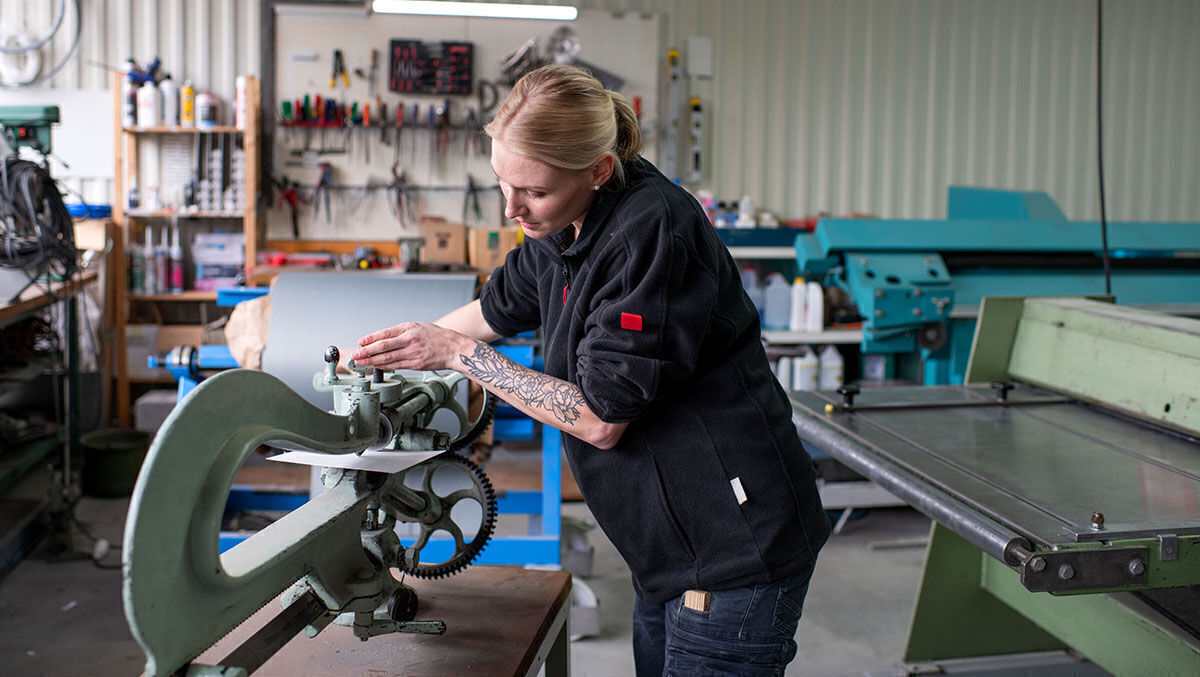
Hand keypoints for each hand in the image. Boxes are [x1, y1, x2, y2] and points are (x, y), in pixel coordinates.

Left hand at [351, 322, 473, 371]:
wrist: (454, 348)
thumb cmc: (437, 337)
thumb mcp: (419, 327)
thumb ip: (402, 332)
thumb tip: (383, 339)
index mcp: (409, 328)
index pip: (385, 333)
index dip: (370, 339)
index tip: (360, 342)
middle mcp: (410, 339)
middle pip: (383, 346)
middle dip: (367, 352)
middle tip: (355, 355)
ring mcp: (413, 352)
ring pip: (388, 358)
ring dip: (372, 361)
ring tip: (361, 363)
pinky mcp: (416, 364)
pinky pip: (397, 366)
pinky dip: (385, 367)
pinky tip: (376, 367)